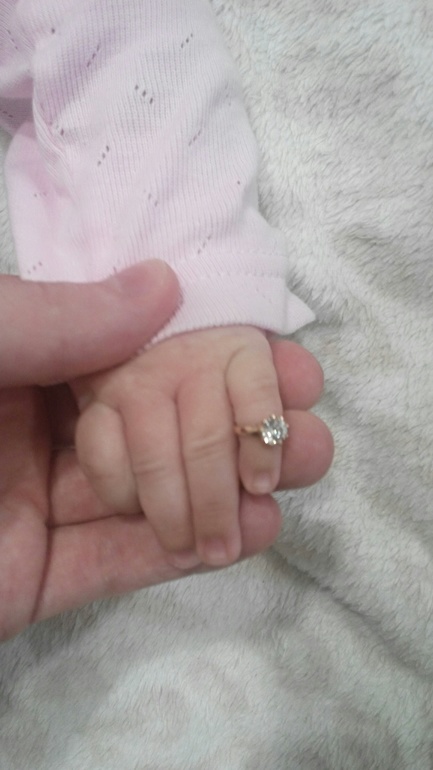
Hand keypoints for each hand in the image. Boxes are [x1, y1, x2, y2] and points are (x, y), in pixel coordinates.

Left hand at [1, 332, 331, 640]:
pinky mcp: (38, 580)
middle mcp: (43, 432)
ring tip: (289, 487)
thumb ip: (59, 318)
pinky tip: (253, 534)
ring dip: (227, 493)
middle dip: (236, 432)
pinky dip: (187, 551)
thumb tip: (163, 284)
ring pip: (152, 496)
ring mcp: (42, 508)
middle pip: (160, 427)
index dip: (218, 357)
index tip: (286, 364)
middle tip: (303, 438)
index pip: (142, 356)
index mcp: (29, 367)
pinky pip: (120, 563)